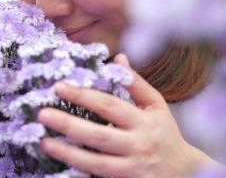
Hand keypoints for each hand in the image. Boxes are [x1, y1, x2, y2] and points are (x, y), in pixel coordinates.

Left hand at [37, 54, 213, 177]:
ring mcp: (132, 168)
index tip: (60, 87)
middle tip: (42, 114)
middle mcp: (139, 144)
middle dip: (69, 124)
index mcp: (145, 121)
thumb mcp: (156, 106)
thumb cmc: (165, 133)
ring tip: (44, 142)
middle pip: (100, 135)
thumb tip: (118, 59)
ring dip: (68, 153)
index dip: (84, 96)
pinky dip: (80, 173)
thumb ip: (136, 84)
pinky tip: (60, 166)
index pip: (110, 105)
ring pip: (96, 162)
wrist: (183, 171)